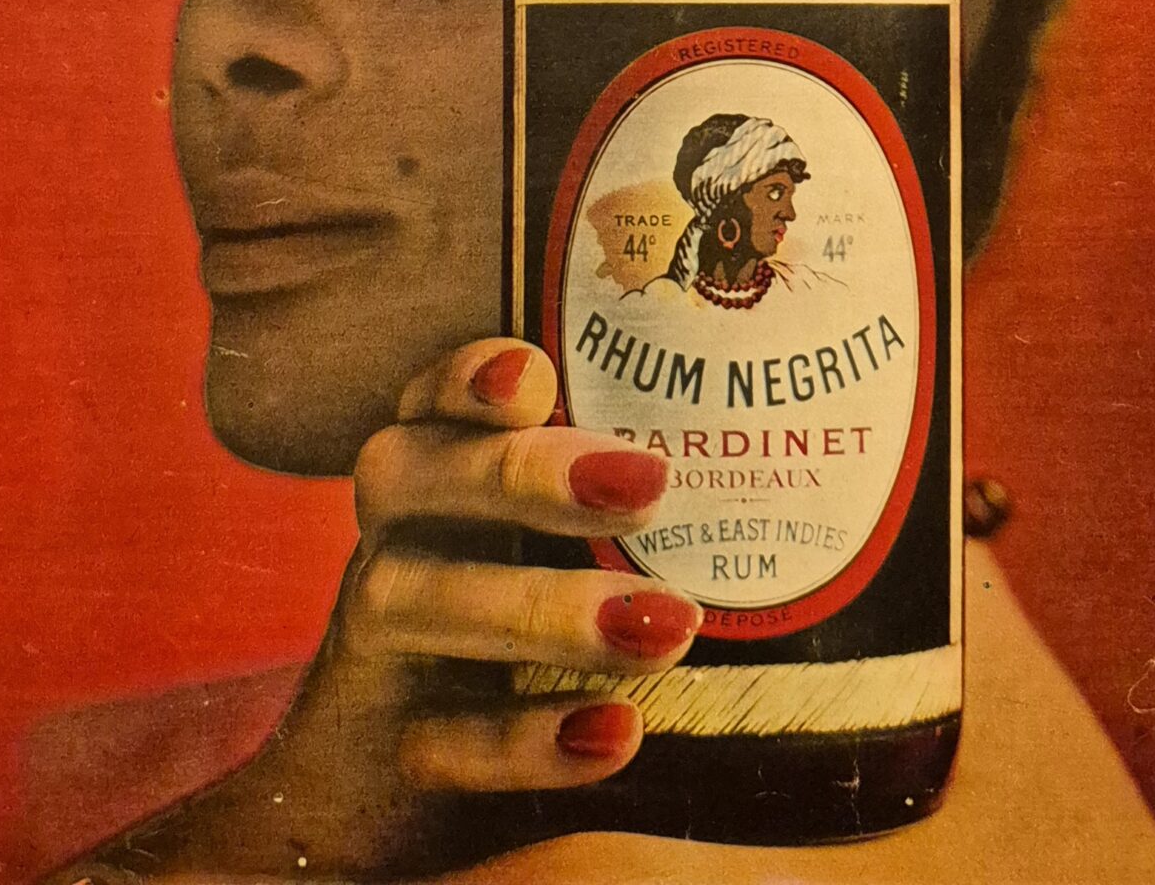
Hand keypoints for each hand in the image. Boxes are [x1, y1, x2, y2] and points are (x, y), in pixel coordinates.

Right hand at [73, 337, 702, 878]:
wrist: (372, 779)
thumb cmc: (503, 622)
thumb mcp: (545, 541)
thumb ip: (613, 493)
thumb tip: (783, 449)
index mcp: (429, 472)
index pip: (427, 400)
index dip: (466, 378)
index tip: (534, 375)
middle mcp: (389, 539)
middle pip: (409, 476)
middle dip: (523, 473)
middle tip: (651, 483)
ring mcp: (371, 645)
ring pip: (412, 602)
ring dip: (543, 611)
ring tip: (666, 626)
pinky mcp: (377, 753)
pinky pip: (436, 743)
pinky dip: (525, 740)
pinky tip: (616, 733)